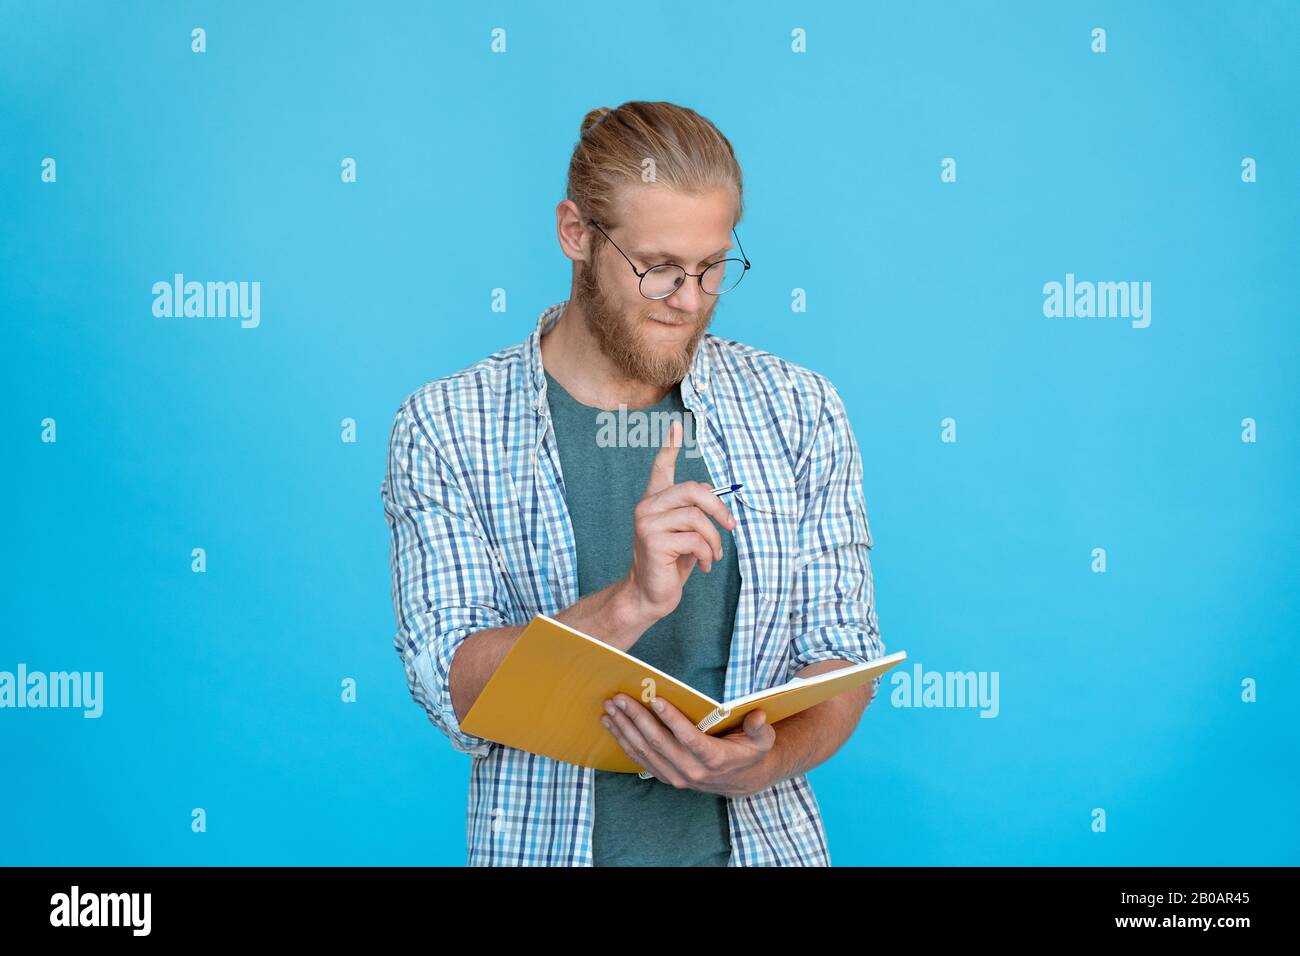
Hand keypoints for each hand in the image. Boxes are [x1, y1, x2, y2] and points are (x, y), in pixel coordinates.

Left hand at [599, 692, 777, 798]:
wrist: (740, 781)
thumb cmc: (748, 752)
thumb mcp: (762, 740)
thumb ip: (759, 728)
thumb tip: (757, 716)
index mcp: (713, 759)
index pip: (688, 738)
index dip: (671, 719)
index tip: (656, 699)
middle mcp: (691, 771)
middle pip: (658, 743)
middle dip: (636, 718)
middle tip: (620, 698)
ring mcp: (675, 776)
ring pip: (644, 751)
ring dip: (624, 728)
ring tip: (610, 708)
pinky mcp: (665, 776)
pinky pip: (639, 759)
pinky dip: (623, 741)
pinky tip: (612, 724)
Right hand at [621, 418, 736, 621]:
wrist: (650, 594)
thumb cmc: (671, 563)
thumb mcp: (687, 533)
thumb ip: (694, 511)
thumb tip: (712, 487)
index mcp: (655, 502)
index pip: (661, 469)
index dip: (669, 447)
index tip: (677, 426)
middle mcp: (647, 507)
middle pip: (693, 491)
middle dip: (719, 508)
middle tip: (731, 526)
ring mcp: (647, 523)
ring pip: (697, 518)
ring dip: (714, 541)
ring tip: (714, 556)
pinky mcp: (653, 542)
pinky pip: (694, 540)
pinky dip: (707, 554)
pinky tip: (705, 566)